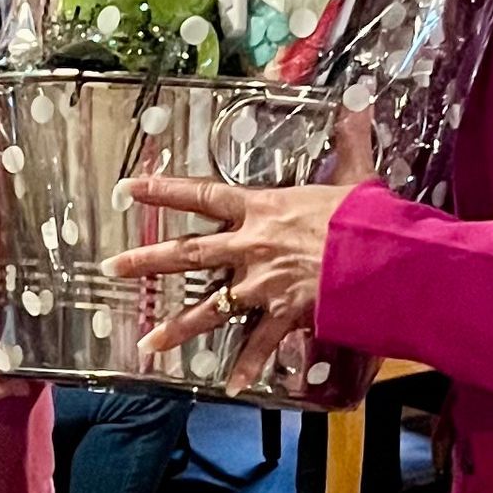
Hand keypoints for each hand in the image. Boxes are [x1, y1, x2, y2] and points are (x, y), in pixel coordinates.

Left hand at [106, 119, 372, 390]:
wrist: (380, 257)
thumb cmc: (365, 215)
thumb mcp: (355, 173)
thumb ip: (348, 139)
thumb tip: (356, 105)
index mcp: (261, 208)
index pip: (201, 195)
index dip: (162, 190)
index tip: (128, 189)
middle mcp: (251, 247)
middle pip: (189, 253)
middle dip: (148, 261)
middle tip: (112, 268)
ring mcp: (263, 284)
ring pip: (211, 309)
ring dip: (177, 328)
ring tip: (147, 345)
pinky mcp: (284, 314)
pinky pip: (260, 345)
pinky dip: (248, 367)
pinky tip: (230, 387)